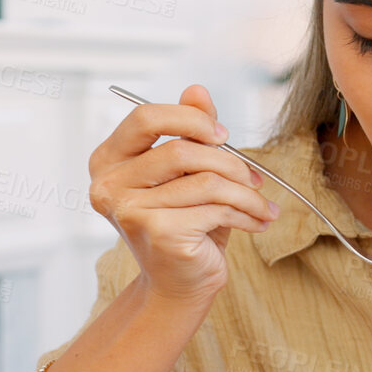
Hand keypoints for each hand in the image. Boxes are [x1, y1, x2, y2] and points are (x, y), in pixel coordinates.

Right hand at [87, 85, 276, 303]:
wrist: (182, 281)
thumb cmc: (187, 223)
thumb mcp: (190, 173)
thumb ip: (191, 131)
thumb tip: (197, 90)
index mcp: (109, 159)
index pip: (145, 117)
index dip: (190, 120)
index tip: (223, 136)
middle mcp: (108, 184)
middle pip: (181, 151)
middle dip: (230, 163)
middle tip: (254, 179)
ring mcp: (129, 210)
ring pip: (207, 182)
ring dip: (247, 194)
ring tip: (263, 206)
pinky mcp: (157, 232)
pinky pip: (216, 208)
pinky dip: (247, 214)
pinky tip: (257, 223)